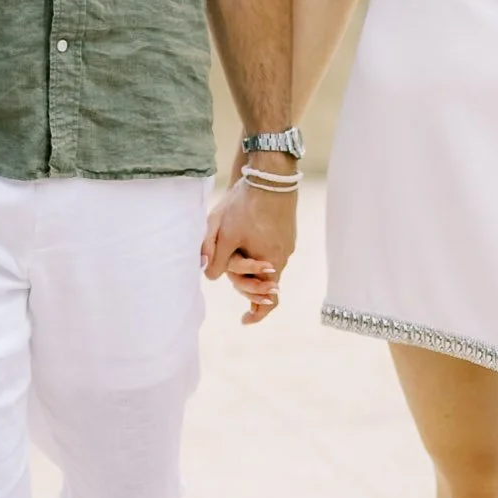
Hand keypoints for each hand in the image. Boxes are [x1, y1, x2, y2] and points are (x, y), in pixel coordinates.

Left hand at [202, 174, 297, 324]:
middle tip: (240, 296)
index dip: (257, 312)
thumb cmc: (245, 206)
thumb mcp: (224, 234)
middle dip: (249, 287)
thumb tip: (209, 276)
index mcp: (269, 263)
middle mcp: (283, 255)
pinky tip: (247, 238)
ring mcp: (287, 242)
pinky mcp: (287, 230)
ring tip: (235, 257)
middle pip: (265, 281)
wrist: (270, 176)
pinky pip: (272, 248)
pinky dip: (259, 251)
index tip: (245, 321)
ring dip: (252, 265)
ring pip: (267, 263)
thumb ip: (215, 259)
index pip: (266, 298)